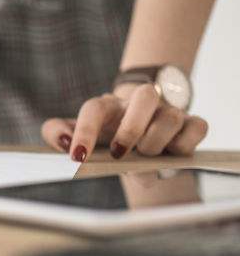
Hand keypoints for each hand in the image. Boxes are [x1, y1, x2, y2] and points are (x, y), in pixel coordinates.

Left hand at [41, 84, 207, 161]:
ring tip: (144, 159)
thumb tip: (63, 140)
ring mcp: (167, 112)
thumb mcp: (76, 135)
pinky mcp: (191, 124)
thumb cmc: (104, 136)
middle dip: (132, 128)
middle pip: (145, 96)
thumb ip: (57, 132)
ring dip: (156, 143)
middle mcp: (139, 105)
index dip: (84, 132)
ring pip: (171, 117)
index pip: (94, 109)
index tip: (77, 157)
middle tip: (119, 154)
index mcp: (108, 107)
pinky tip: (171, 157)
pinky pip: (197, 127)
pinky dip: (185, 144)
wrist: (138, 132)